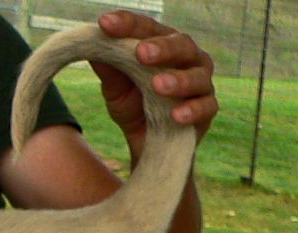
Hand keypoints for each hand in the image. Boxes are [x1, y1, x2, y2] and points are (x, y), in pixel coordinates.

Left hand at [95, 11, 217, 152]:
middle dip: (161, 48)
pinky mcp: (207, 110)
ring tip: (158, 85)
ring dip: (178, 80)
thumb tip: (91, 45)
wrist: (145, 144)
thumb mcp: (115, 89)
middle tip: (141, 52)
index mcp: (162, 45)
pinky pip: (205, 107)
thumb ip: (109, 69)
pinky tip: (176, 115)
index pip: (146, 28)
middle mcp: (186, 58)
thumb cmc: (133, 106)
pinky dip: (192, 110)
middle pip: (180, 45)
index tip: (105, 23)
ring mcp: (200, 83)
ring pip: (197, 76)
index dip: (127, 24)